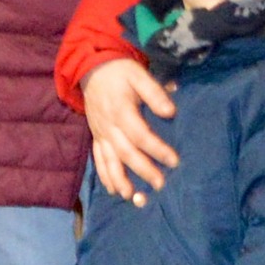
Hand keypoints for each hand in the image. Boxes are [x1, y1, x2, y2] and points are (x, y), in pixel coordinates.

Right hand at [82, 57, 179, 202]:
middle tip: (160, 184)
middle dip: (143, 170)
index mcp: (120, 110)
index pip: (140, 134)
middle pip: (126, 152)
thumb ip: (154, 93)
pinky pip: (98, 159)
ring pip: (109, 160)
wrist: (91, 68)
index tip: (173, 161)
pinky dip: (105, 175)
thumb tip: (170, 111)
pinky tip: (113, 189)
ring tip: (131, 196)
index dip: (157, 149)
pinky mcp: (96, 136)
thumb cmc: (120, 72)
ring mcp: (100, 133)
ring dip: (120, 179)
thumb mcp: (138, 74)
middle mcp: (108, 125)